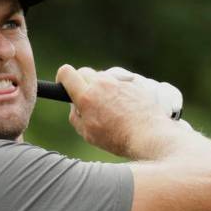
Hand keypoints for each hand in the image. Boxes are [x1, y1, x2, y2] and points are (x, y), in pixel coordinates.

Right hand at [55, 65, 182, 158]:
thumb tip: (74, 106)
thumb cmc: (117, 139)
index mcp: (86, 96)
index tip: (64, 85)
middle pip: (83, 71)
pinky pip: (119, 82)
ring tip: (106, 105)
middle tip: (85, 99)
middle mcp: (102, 84)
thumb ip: (75, 116)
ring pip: (102, 76)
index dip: (62, 78)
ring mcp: (119, 82)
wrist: (148, 135)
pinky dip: (117, 90)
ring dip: (99, 86)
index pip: (66, 73)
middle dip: (80, 82)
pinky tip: (122, 106)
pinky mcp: (134, 83)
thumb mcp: (87, 133)